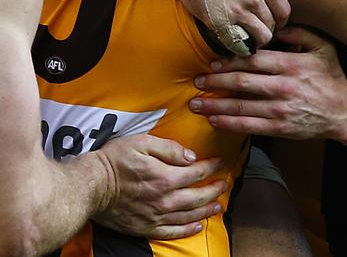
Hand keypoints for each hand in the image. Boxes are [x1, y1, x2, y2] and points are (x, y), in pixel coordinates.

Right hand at [93, 134, 227, 239]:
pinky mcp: (146, 228)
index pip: (197, 172)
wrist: (91, 187)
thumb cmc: (114, 161)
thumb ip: (169, 149)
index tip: (221, 162)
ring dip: (206, 211)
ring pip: (189, 215)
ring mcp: (155, 216)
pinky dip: (187, 230)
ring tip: (218, 206)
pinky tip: (197, 227)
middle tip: (225, 184)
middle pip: (197, 196)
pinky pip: (172, 232)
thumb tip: (191, 156)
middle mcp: (164, 199)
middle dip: (214, 189)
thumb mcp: (142, 143)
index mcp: (165, 177)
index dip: (212, 166)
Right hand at [172, 0, 297, 49]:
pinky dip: (238, 46)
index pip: (284, 10)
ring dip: (255, 40)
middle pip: (273, 27)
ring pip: (259, 38)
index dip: (280, 18)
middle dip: (267, 29)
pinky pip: (238, 44)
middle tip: (258, 29)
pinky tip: (233, 40)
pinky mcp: (218, 22)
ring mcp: (236, 11)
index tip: (273, 20)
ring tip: (248, 36)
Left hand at [189, 26, 346, 139]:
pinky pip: (249, 126)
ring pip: (240, 106)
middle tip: (196, 80)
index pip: (253, 61)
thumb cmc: (330, 76)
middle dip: (215, 82)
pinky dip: (229, 124)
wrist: (343, 112)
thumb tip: (276, 25)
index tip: (211, 62)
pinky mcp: (280, 128)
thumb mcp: (322, 46)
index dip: (229, 61)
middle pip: (241, 83)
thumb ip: (299, 32)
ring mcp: (280, 109)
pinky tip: (214, 121)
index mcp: (291, 64)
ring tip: (196, 104)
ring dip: (215, 105)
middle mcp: (283, 86)